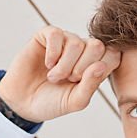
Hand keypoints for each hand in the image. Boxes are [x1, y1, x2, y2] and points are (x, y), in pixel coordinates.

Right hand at [0, 25, 120, 122]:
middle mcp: (82, 50)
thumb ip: (90, 86)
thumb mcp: (75, 101)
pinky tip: (47, 64)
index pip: (113, 55)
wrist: (24, 102)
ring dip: (64, 66)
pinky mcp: (46, 36)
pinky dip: (53, 53)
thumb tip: (101, 66)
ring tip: (53, 77)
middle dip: (82, 68)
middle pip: (97, 45)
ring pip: (76, 42)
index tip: (85, 83)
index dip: (102, 68)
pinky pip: (57, 35)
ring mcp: (65, 41)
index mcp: (94, 65)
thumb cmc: (52, 102)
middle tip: (69, 80)